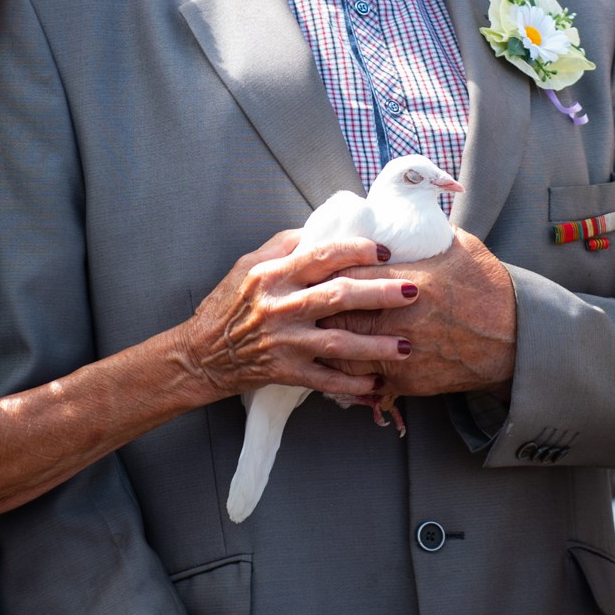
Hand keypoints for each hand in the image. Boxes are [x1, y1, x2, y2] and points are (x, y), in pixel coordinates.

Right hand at [177, 230, 418, 400]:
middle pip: (338, 296)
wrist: (201, 354)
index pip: (322, 255)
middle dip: (380, 293)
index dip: (357, 251)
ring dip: (375, 345)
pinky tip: (378, 384)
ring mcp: (284, 341)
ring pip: (338, 342)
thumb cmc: (228, 305)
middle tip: (413, 291)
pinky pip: (325, 379)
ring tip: (406, 346)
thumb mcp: (249, 265)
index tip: (386, 252)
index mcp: (273, 274)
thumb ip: (285, 246)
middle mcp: (280, 306)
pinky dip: (352, 385)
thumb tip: (323, 229)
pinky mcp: (284, 370)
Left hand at [319, 231, 518, 399]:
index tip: (316, 268)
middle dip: (319, 305)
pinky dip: (347, 368)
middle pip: (337, 311)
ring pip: (342, 348)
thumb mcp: (459, 247)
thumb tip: (398, 212)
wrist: (515, 339)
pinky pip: (361, 376)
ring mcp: (402, 352)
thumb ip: (424, 232)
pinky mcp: (406, 380)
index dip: (328, 270)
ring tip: (315, 328)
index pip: (350, 272)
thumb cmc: (487, 288)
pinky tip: (338, 356)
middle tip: (306, 299)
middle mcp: (402, 317)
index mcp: (412, 280)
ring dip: (327, 338)